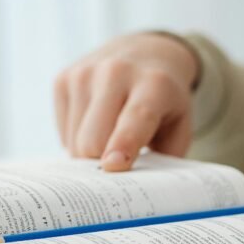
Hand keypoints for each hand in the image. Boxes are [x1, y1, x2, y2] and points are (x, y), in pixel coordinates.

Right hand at [54, 33, 199, 170]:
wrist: (145, 53)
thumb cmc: (165, 103)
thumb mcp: (180, 126)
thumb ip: (164, 158)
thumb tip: (136, 189)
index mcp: (154, 84)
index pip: (134, 119)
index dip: (122, 145)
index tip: (112, 166)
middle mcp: (116, 72)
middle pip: (93, 140)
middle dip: (101, 164)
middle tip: (118, 168)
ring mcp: (84, 73)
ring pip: (75, 142)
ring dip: (90, 154)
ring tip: (111, 138)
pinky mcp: (63, 79)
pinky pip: (64, 132)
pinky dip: (78, 139)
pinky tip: (96, 124)